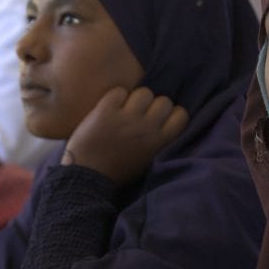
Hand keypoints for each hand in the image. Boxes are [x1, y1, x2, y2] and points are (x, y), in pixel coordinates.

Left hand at [63, 87, 188, 184]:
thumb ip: (158, 140)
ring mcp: (126, 118)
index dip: (170, 114)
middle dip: (153, 106)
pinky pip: (119, 91)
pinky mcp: (106, 111)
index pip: (181, 115)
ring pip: (143, 92)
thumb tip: (165, 120)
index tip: (158, 119)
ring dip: (135, 99)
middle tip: (139, 114)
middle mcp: (146, 128)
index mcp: (159, 142)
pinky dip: (115, 97)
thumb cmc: (118, 171)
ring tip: (124, 110)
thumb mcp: (147, 160)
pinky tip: (109, 109)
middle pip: (163, 101)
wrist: (87, 177)